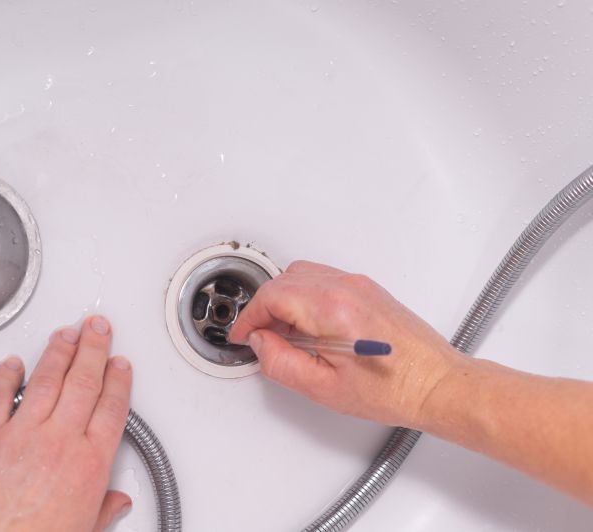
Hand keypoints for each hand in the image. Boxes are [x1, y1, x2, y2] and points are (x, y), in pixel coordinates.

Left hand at [0, 316, 132, 531]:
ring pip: (46, 380)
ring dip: (58, 352)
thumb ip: (103, 510)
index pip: (111, 407)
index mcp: (89, 464)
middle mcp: (58, 441)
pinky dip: (5, 376)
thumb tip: (117, 503)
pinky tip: (13, 362)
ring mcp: (21, 435)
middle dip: (93, 348)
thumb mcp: (84, 531)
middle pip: (83, 382)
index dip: (118, 379)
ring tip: (65, 334)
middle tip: (97, 327)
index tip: (119, 364)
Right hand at [229, 260, 463, 428]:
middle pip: (283, 281)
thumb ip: (280, 362)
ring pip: (301, 275)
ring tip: (285, 333)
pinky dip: (304, 295)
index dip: (249, 317)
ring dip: (283, 298)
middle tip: (260, 337)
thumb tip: (260, 343)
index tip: (243, 335)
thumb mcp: (322, 387)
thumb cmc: (393, 389)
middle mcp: (345, 288)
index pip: (272, 297)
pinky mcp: (367, 289)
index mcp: (331, 310)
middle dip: (264, 308)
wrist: (436, 384)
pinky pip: (322, 279)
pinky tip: (309, 326)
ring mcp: (358, 284)